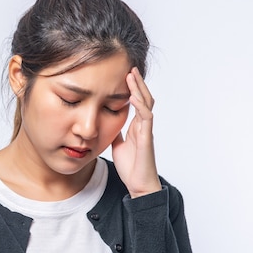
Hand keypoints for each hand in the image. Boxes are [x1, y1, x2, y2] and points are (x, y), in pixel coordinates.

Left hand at [111, 67, 160, 197]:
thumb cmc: (130, 167)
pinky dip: (140, 106)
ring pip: (146, 104)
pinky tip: (133, 97)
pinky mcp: (147, 139)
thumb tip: (106, 122)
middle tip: (130, 67)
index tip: (124, 74)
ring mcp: (146, 131)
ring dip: (139, 89)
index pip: (136, 102)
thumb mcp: (117, 144)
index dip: (132, 88)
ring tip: (132, 74)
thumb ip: (115, 132)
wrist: (138, 186)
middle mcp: (143, 126)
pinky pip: (146, 119)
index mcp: (136, 127)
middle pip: (144, 98)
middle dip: (137, 83)